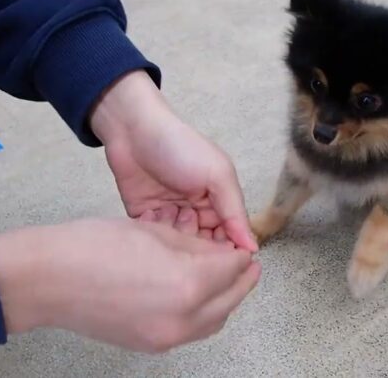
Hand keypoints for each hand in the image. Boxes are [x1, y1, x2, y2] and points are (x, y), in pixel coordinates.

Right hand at [0, 218, 260, 352]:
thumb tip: (220, 254)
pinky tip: (196, 295)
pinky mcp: (150, 346)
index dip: (240, 255)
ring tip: (223, 279)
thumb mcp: (156, 233)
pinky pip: (191, 331)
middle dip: (242, 280)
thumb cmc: (94, 246)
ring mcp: (166, 338)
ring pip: (214, 321)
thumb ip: (196, 247)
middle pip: (231, 300)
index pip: (233, 269)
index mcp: (188, 284)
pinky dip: (203, 314)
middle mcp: (183, 319)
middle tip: (246, 264)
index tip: (242, 246)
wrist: (47, 280)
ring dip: (225, 300)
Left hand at [89, 71, 256, 250]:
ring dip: (175, 237)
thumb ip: (235, 211)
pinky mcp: (145, 217)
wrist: (133, 129)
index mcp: (219, 202)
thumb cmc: (182, 147)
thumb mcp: (218, 174)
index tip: (221, 258)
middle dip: (198, 246)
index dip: (227, 250)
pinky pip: (153, 238)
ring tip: (171, 214)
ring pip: (178, 245)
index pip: (229, 237)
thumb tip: (253, 247)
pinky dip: (154, 233)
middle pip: (203, 245)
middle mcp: (196, 212)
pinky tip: (152, 216)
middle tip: (191, 233)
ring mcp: (170, 215)